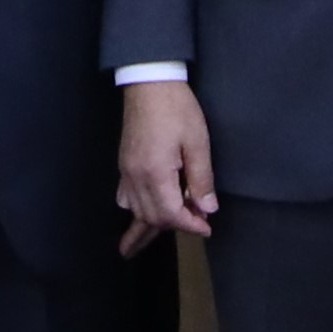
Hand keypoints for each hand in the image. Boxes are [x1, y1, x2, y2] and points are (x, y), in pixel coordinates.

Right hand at [119, 81, 217, 242]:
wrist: (149, 83)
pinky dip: (132, 209)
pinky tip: (135, 214)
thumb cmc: (176, 109)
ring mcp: (127, 171)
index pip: (171, 214)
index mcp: (156, 173)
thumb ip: (201, 178)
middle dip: (173, 227)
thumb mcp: (197, 142)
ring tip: (136, 248)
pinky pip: (125, 196)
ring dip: (146, 226)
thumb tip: (208, 208)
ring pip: (135, 210)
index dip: (190, 225)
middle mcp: (136, 177)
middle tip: (194, 228)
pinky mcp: (125, 163)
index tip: (206, 227)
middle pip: (152, 216)